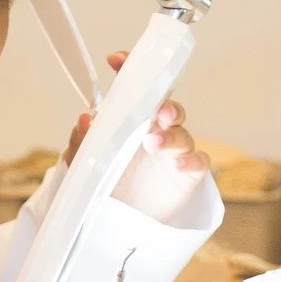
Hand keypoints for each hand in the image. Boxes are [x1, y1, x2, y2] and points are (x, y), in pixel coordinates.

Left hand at [62, 51, 212, 223]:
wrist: (121, 221)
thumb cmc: (109, 186)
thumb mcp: (86, 165)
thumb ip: (82, 143)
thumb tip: (84, 119)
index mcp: (133, 122)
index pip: (136, 90)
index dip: (130, 71)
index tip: (116, 60)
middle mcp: (157, 131)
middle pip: (169, 108)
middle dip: (166, 105)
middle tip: (158, 110)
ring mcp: (174, 153)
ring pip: (182, 134)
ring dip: (170, 136)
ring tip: (152, 144)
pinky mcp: (188, 175)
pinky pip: (198, 162)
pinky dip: (190, 161)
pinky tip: (177, 166)